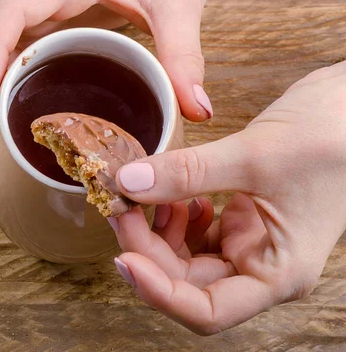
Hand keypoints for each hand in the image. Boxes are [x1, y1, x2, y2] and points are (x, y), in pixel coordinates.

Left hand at [108, 61, 345, 334]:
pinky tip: (172, 192)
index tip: (123, 257)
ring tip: (146, 193)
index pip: (208, 311)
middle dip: (147, 248)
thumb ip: (188, 172)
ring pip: (187, 257)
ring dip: (158, 230)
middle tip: (122, 206)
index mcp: (278, 272)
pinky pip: (197, 230)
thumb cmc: (331, 136)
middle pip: (187, 281)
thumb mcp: (254, 155)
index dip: (159, 292)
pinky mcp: (244, 216)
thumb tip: (128, 183)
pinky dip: (175, 213)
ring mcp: (252, 241)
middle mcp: (262, 264)